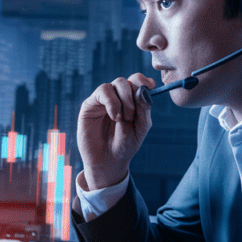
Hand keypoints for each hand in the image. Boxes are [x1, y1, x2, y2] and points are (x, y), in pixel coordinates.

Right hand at [77, 73, 154, 189]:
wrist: (108, 161)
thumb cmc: (125, 145)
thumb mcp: (140, 128)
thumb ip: (144, 109)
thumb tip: (143, 90)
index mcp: (132, 101)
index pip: (137, 81)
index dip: (143, 80)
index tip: (151, 86)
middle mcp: (118, 97)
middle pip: (127, 81)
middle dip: (133, 95)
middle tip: (132, 115)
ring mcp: (104, 100)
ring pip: (116, 83)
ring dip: (124, 99)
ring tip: (122, 119)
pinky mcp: (91, 104)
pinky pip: (103, 92)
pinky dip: (112, 102)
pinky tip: (115, 117)